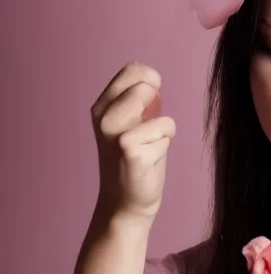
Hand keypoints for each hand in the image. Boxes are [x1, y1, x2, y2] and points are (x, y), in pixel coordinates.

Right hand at [90, 61, 174, 222]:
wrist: (125, 203)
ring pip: (160, 114)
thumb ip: (138, 99)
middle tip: (146, 136)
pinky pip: (166, 132)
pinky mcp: (130, 150)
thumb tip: (153, 81)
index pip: (133, 70)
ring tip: (147, 148)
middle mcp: (103, 117)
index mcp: (102, 106)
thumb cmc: (135, 160)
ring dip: (163, 132)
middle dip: (157, 112)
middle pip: (147, 87)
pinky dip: (164, 147)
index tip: (149, 108)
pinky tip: (148, 162)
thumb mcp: (132, 123)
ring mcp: (115, 133)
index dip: (151, 82)